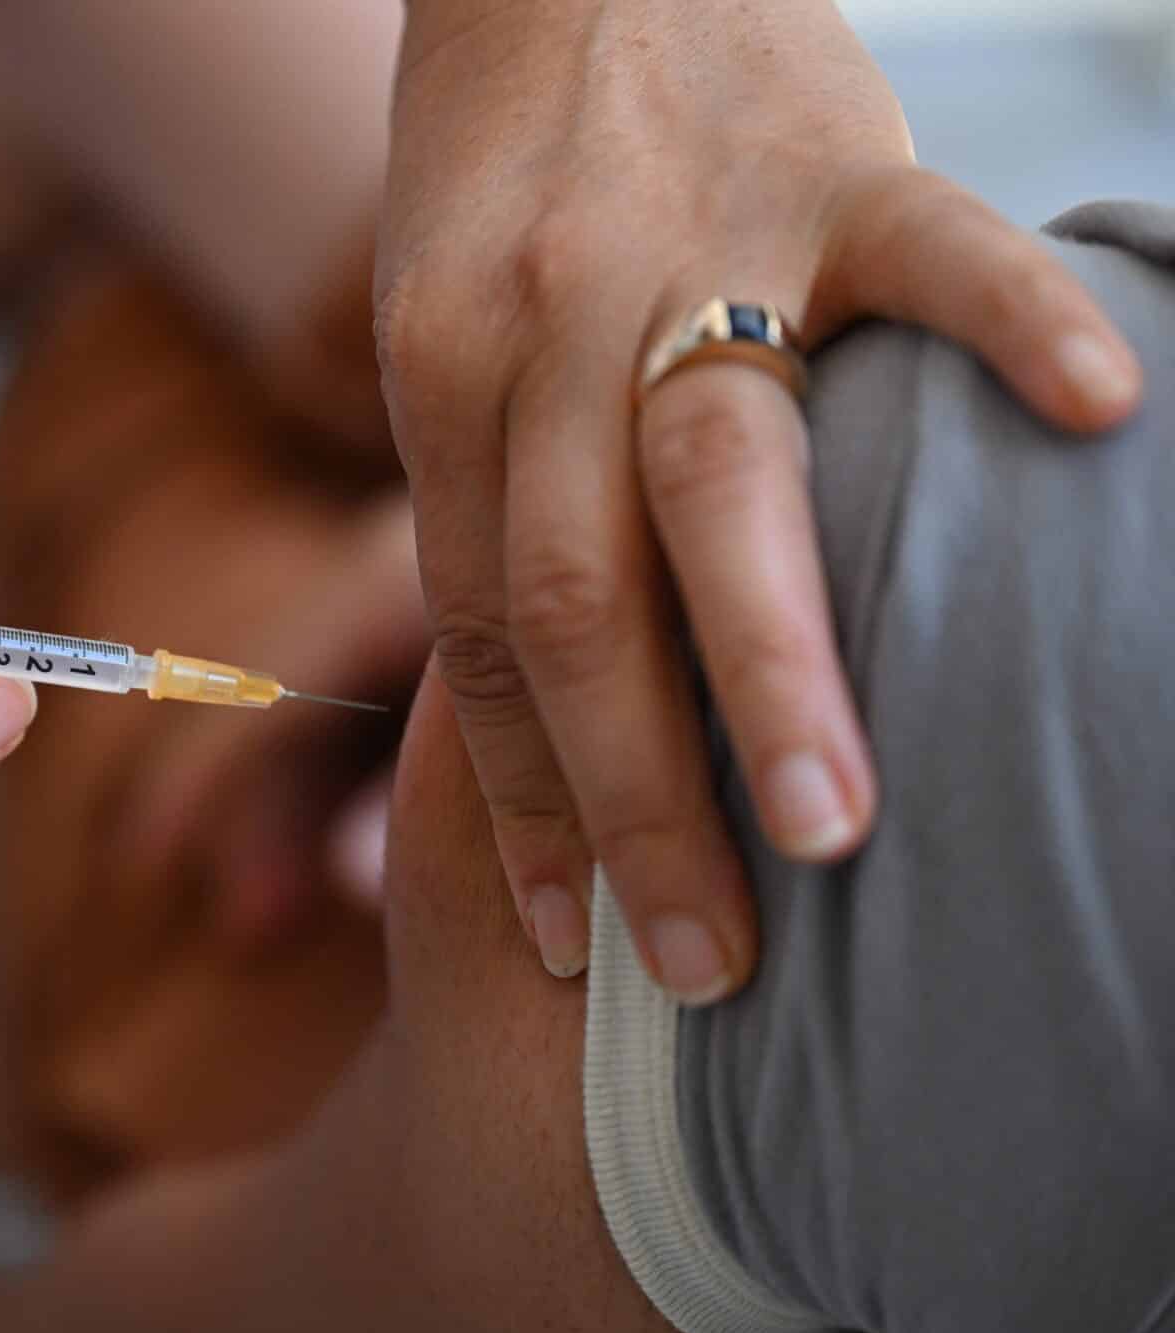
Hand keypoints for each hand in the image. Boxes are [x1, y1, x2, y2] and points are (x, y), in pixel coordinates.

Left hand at [374, 0, 1142, 1000]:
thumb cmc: (505, 167)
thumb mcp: (444, 325)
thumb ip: (495, 487)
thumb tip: (532, 691)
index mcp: (443, 377)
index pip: (478, 633)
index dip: (518, 800)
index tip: (562, 945)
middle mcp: (546, 325)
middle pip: (575, 598)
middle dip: (633, 797)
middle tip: (704, 966)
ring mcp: (693, 241)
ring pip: (720, 477)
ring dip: (776, 665)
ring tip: (834, 832)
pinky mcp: (833, 159)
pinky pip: (936, 248)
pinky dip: (1016, 332)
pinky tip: (1097, 426)